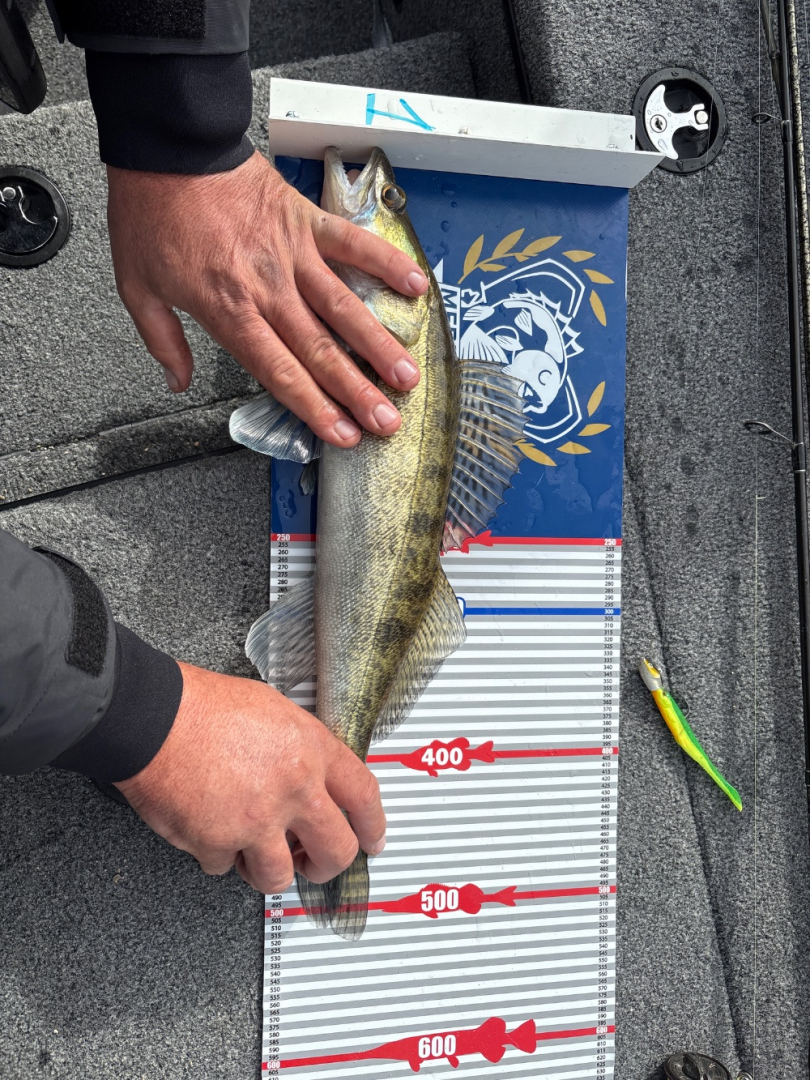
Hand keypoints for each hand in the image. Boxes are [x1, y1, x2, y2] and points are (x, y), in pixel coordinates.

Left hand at [106, 151, 427, 447]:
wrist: (168, 146)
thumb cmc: (152, 213)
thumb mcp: (136, 286)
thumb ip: (162, 341)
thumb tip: (177, 383)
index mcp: (228, 310)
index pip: (279, 372)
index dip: (314, 407)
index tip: (341, 433)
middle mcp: (267, 289)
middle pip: (319, 350)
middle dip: (357, 392)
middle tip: (386, 421)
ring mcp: (292, 253)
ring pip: (344, 307)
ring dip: (379, 344)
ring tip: (407, 376)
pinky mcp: (305, 220)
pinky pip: (352, 244)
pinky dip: (385, 263)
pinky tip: (415, 288)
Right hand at [114, 662, 385, 892]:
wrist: (153, 717)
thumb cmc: (202, 706)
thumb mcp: (273, 709)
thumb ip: (300, 748)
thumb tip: (311, 772)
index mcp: (311, 751)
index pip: (364, 797)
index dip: (373, 825)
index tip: (373, 839)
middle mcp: (293, 790)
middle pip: (336, 852)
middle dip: (326, 865)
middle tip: (314, 863)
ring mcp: (257, 822)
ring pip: (280, 876)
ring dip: (266, 869)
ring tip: (253, 851)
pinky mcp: (218, 844)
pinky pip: (225, 866)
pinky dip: (218, 854)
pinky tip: (210, 829)